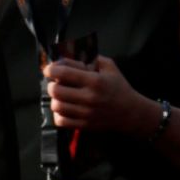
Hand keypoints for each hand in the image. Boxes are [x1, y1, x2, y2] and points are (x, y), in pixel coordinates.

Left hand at [44, 55, 159, 135]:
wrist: (130, 112)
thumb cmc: (118, 87)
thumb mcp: (109, 67)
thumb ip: (90, 58)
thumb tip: (69, 55)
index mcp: (95, 81)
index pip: (64, 73)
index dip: (51, 69)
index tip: (49, 69)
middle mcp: (89, 97)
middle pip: (55, 90)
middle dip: (51, 85)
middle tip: (55, 83)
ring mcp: (86, 113)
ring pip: (56, 106)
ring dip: (55, 99)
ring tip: (61, 96)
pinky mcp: (84, 125)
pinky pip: (61, 121)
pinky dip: (58, 114)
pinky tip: (64, 109)